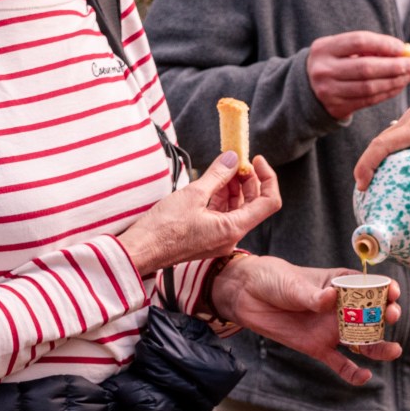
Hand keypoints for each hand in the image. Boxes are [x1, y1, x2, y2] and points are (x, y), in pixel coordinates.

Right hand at [116, 152, 280, 276]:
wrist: (140, 251)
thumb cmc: (163, 229)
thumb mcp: (193, 194)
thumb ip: (218, 174)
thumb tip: (233, 158)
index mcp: (233, 229)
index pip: (269, 202)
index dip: (268, 178)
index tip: (256, 160)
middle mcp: (231, 237)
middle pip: (255, 204)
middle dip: (249, 180)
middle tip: (237, 161)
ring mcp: (219, 238)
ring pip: (238, 208)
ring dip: (235, 186)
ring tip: (224, 167)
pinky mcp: (207, 237)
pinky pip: (223, 214)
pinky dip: (222, 196)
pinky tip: (214, 182)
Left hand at [214, 255, 402, 385]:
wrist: (247, 296)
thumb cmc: (274, 280)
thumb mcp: (293, 284)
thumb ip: (314, 295)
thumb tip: (332, 298)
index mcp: (340, 284)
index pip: (370, 286)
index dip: (385, 289)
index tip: (392, 292)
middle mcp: (342, 308)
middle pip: (372, 315)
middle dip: (386, 316)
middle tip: (391, 316)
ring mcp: (331, 329)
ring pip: (362, 341)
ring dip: (379, 346)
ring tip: (393, 351)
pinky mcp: (318, 347)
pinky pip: (340, 363)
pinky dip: (352, 371)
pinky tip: (364, 377)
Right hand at [307, 31, 409, 120]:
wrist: (306, 89)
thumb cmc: (332, 63)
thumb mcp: (339, 49)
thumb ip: (365, 47)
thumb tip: (400, 51)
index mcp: (324, 48)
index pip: (358, 42)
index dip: (383, 44)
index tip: (401, 47)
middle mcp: (323, 70)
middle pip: (366, 68)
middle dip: (393, 66)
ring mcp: (329, 91)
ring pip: (369, 87)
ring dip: (393, 82)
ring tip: (407, 76)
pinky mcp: (337, 107)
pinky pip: (368, 100)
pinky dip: (386, 93)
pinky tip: (397, 86)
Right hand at [353, 80, 409, 217]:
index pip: (383, 144)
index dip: (366, 164)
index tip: (361, 185)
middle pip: (380, 141)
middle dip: (368, 164)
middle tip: (367, 190)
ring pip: (389, 138)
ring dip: (380, 157)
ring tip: (381, 182)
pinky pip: (401, 135)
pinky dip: (395, 152)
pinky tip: (406, 169)